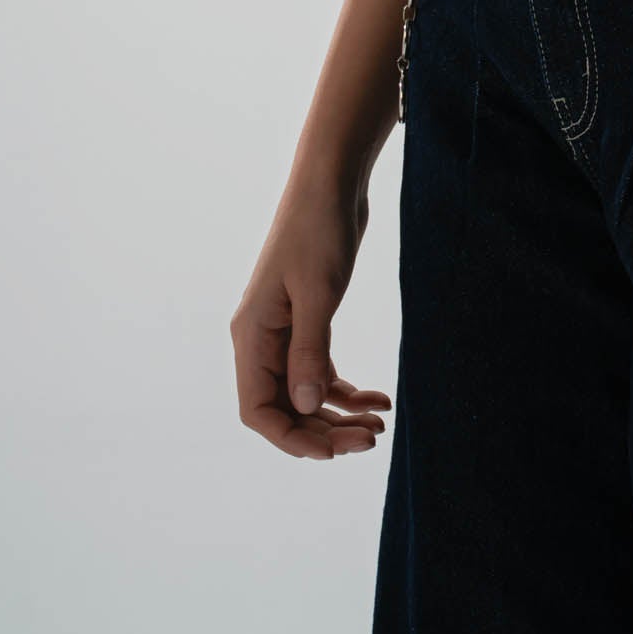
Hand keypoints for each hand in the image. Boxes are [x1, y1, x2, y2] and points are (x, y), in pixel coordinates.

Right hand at [231, 176, 391, 459]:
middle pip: (286, 408)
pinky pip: (321, 370)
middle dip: (325, 431)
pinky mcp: (309, 320)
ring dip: (340, 414)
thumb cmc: (319, 229)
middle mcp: (263, 339)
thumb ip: (310, 350)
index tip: (332, 452)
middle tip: (371, 440)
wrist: (332, 181)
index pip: (257, 410)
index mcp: (252, 336)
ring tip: (381, 425)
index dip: (290, 438)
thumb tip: (305, 408)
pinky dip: (348, 389)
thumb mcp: (318, 292)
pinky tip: (379, 398)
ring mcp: (285, 331)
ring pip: (306, 393)